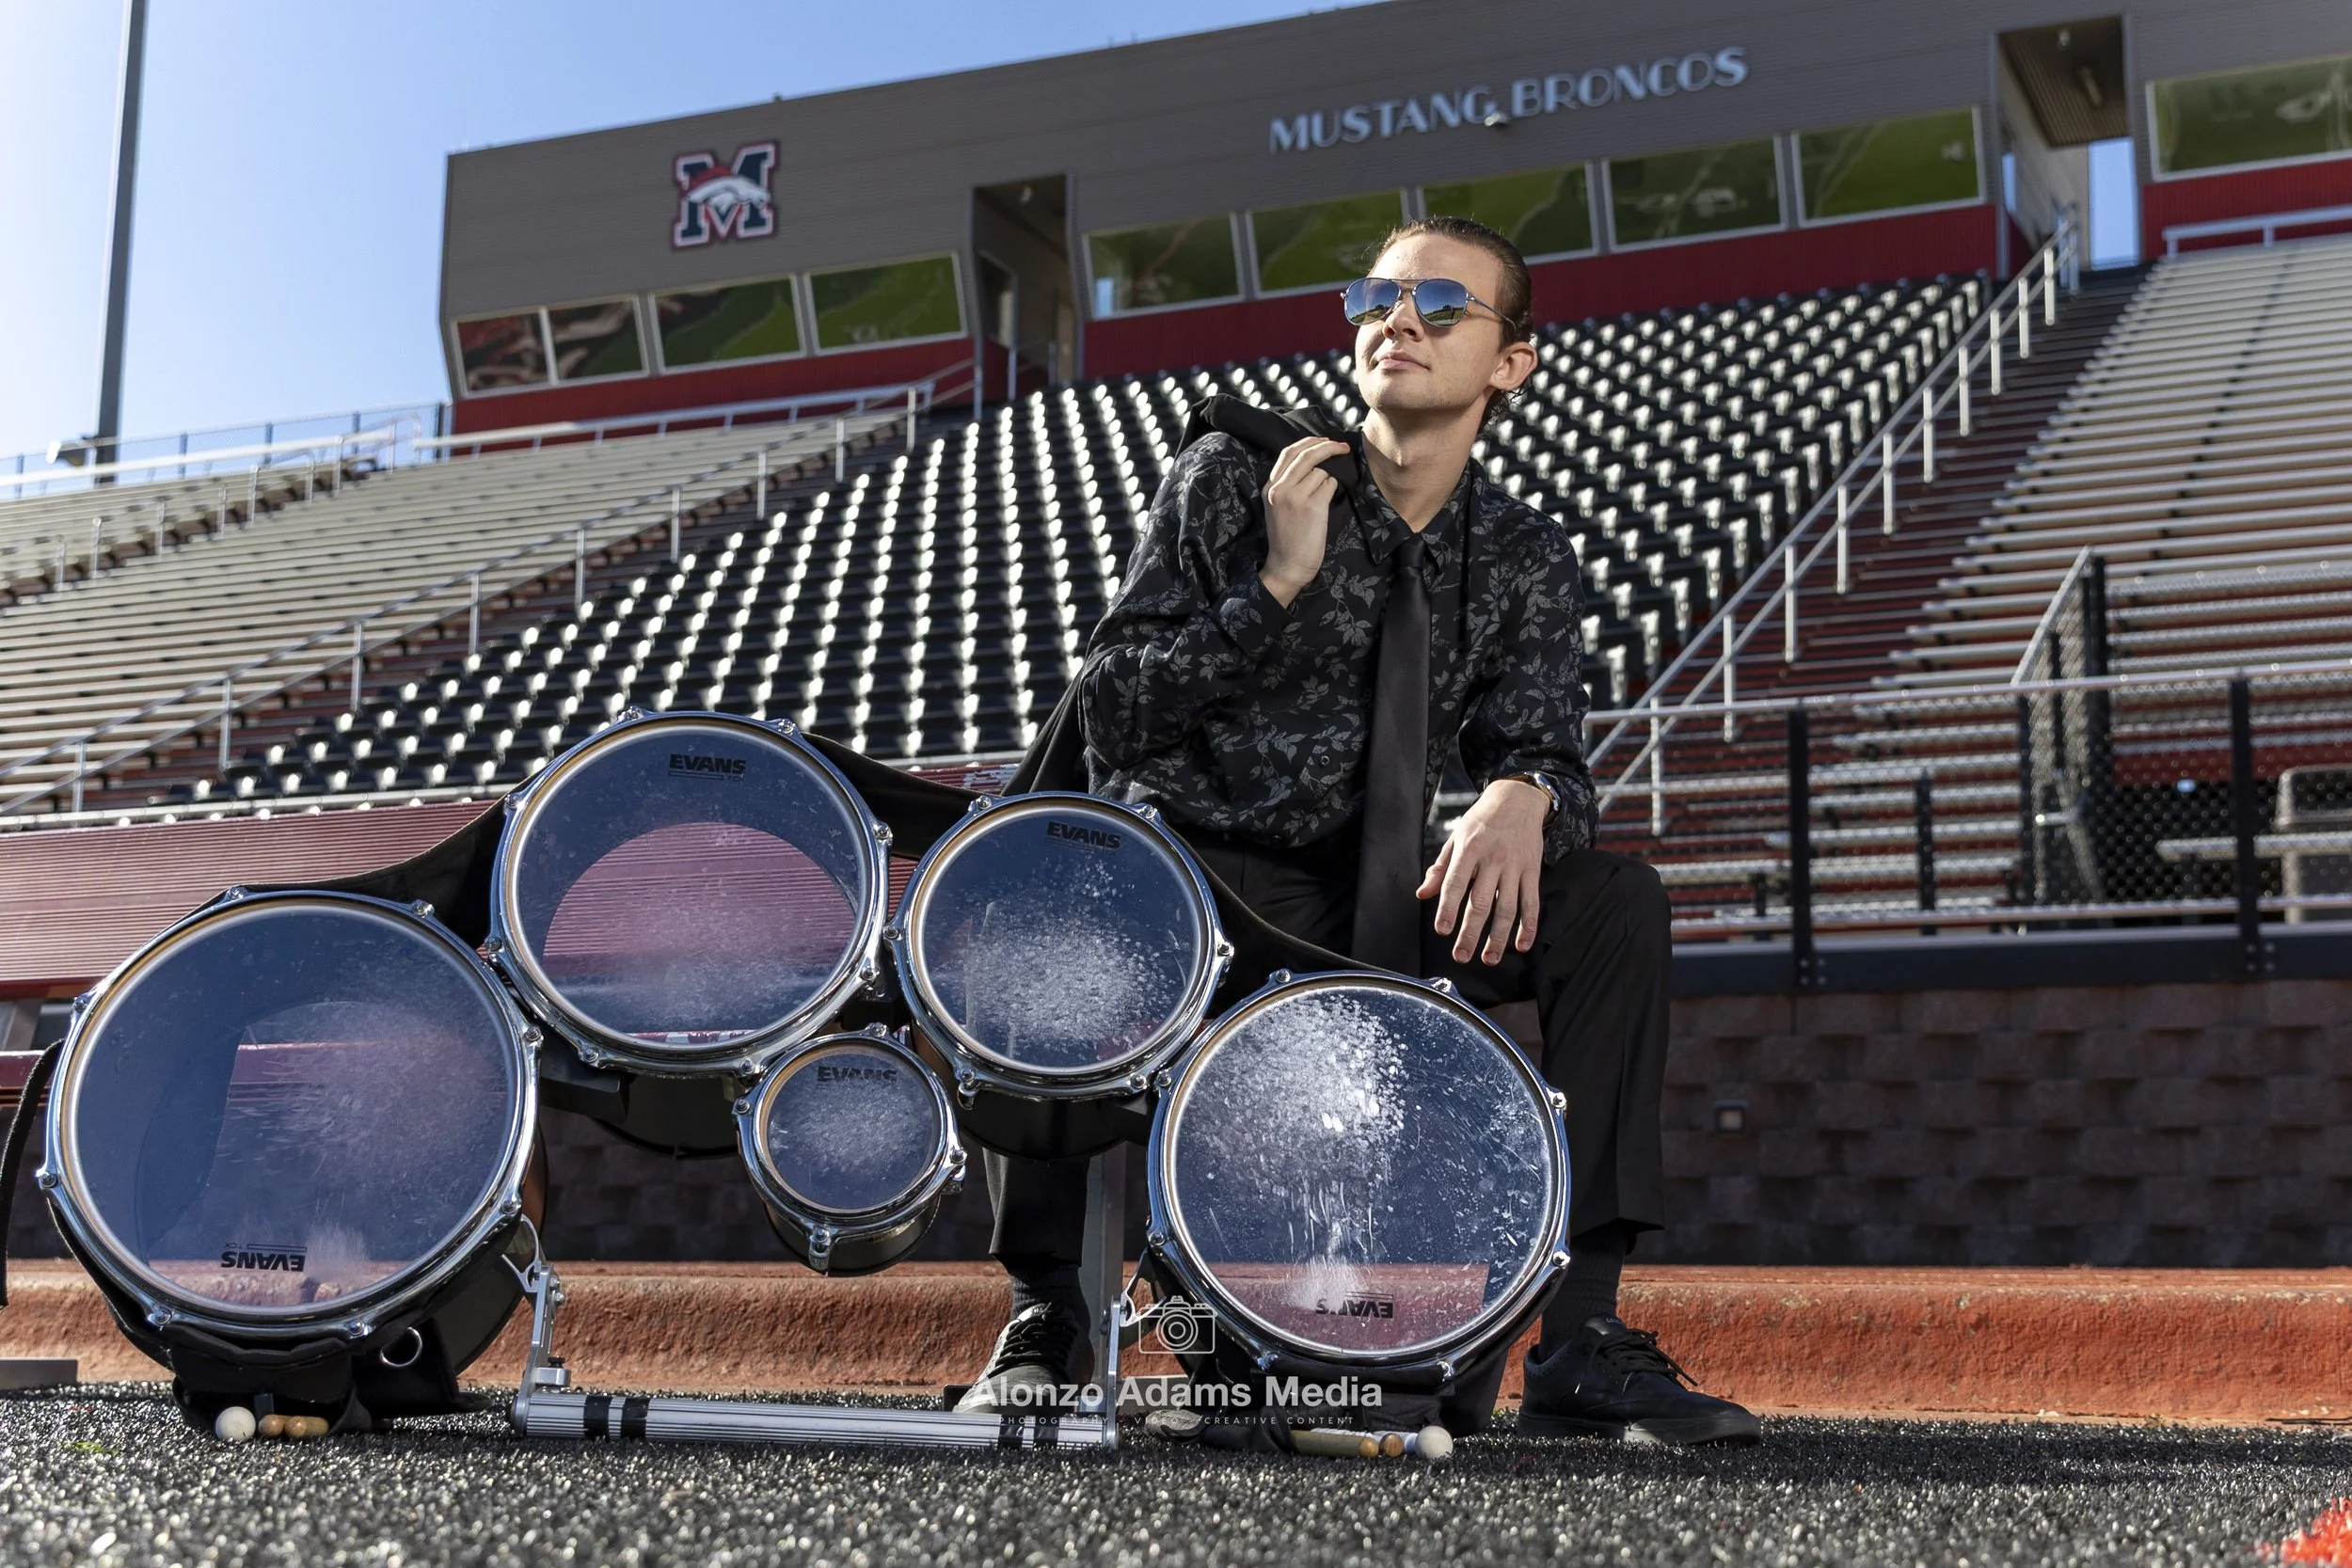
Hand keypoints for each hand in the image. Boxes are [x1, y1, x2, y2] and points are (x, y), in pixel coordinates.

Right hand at [1259, 437, 1350, 605]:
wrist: (1287, 565)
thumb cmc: (1287, 538)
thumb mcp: (1277, 506)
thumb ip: (1288, 483)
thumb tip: (1314, 460)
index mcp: (1269, 487)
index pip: (1288, 452)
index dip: (1308, 442)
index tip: (1324, 441)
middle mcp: (1280, 488)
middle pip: (1306, 455)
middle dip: (1328, 446)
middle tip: (1343, 446)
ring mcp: (1295, 497)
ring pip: (1321, 472)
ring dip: (1328, 480)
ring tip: (1321, 500)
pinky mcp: (1313, 506)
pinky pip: (1330, 485)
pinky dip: (1333, 490)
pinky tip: (1326, 504)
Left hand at [1417, 778, 1549, 964]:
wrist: (1518, 799)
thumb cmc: (1482, 820)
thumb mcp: (1456, 837)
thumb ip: (1440, 868)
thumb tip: (1422, 894)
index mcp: (1469, 849)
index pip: (1456, 883)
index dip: (1448, 908)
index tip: (1442, 930)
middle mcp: (1493, 859)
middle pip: (1481, 902)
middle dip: (1470, 932)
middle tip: (1461, 955)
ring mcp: (1516, 866)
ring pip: (1507, 908)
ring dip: (1499, 937)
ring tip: (1489, 958)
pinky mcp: (1533, 871)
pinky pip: (1532, 902)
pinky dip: (1528, 926)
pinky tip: (1522, 945)